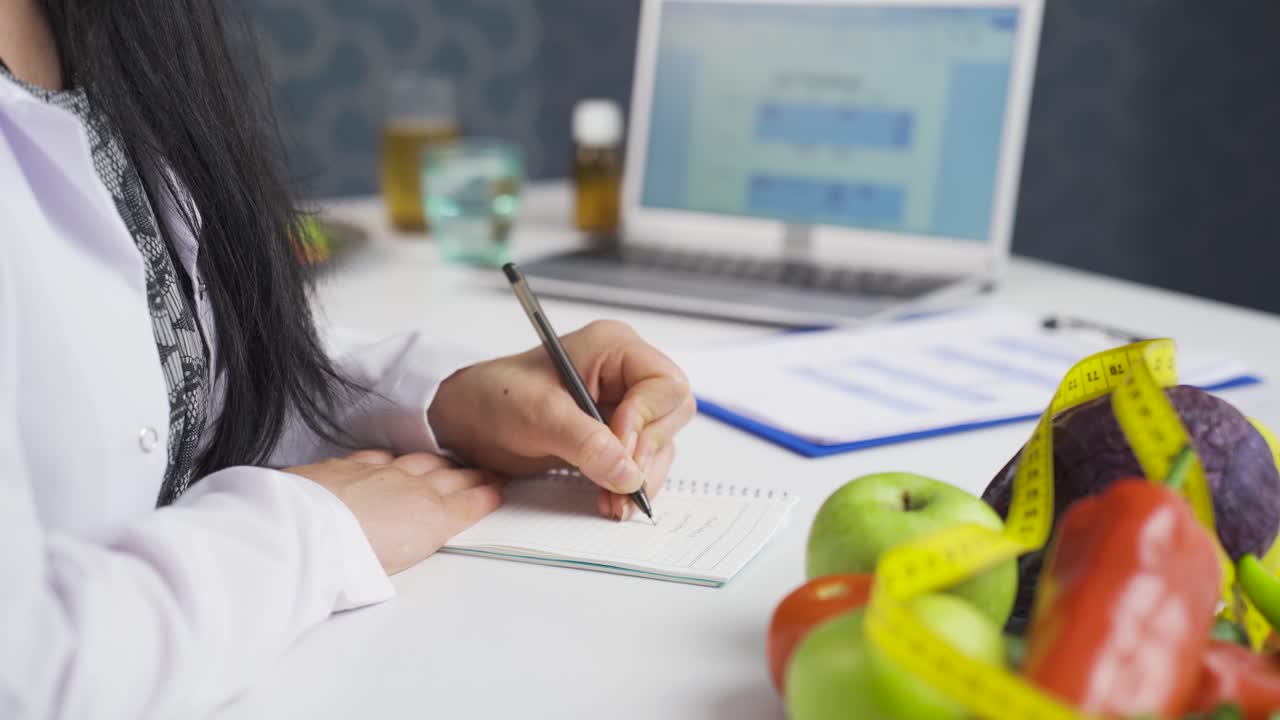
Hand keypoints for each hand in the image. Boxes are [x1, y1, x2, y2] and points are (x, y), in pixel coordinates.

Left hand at [285, 450, 501, 573]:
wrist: (306, 528)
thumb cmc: (349, 555)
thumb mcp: (396, 568)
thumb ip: (413, 549)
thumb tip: (415, 548)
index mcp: (432, 518)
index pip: (469, 503)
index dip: (486, 495)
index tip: (496, 490)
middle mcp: (412, 488)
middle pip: (451, 478)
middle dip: (471, 475)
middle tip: (483, 474)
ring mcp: (381, 472)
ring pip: (420, 461)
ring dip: (437, 463)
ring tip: (447, 464)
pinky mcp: (351, 465)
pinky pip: (381, 456)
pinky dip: (394, 459)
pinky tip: (393, 460)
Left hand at [428, 320, 695, 519]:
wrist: (467, 421)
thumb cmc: (495, 398)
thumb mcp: (537, 415)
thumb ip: (585, 441)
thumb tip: (628, 472)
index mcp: (613, 348)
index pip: (663, 383)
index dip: (646, 420)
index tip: (618, 449)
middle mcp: (626, 374)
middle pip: (671, 415)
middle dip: (647, 454)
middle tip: (620, 485)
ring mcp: (623, 406)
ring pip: (661, 443)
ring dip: (641, 477)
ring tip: (613, 503)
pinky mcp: (615, 436)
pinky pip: (641, 462)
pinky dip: (630, 485)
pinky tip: (610, 501)